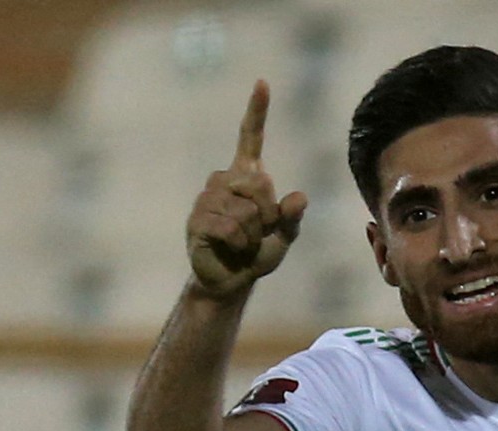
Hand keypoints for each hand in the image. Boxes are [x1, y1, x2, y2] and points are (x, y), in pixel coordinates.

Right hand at [185, 79, 308, 299]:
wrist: (231, 281)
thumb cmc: (257, 253)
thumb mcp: (284, 236)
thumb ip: (293, 217)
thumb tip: (300, 197)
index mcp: (245, 176)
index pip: (250, 138)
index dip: (257, 111)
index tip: (262, 82)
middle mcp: (223, 180)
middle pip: (261, 183)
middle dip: (269, 215)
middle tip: (257, 232)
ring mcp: (207, 198)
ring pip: (247, 212)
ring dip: (254, 235)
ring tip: (242, 243)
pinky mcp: (197, 220)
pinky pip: (232, 228)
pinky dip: (241, 244)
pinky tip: (230, 249)